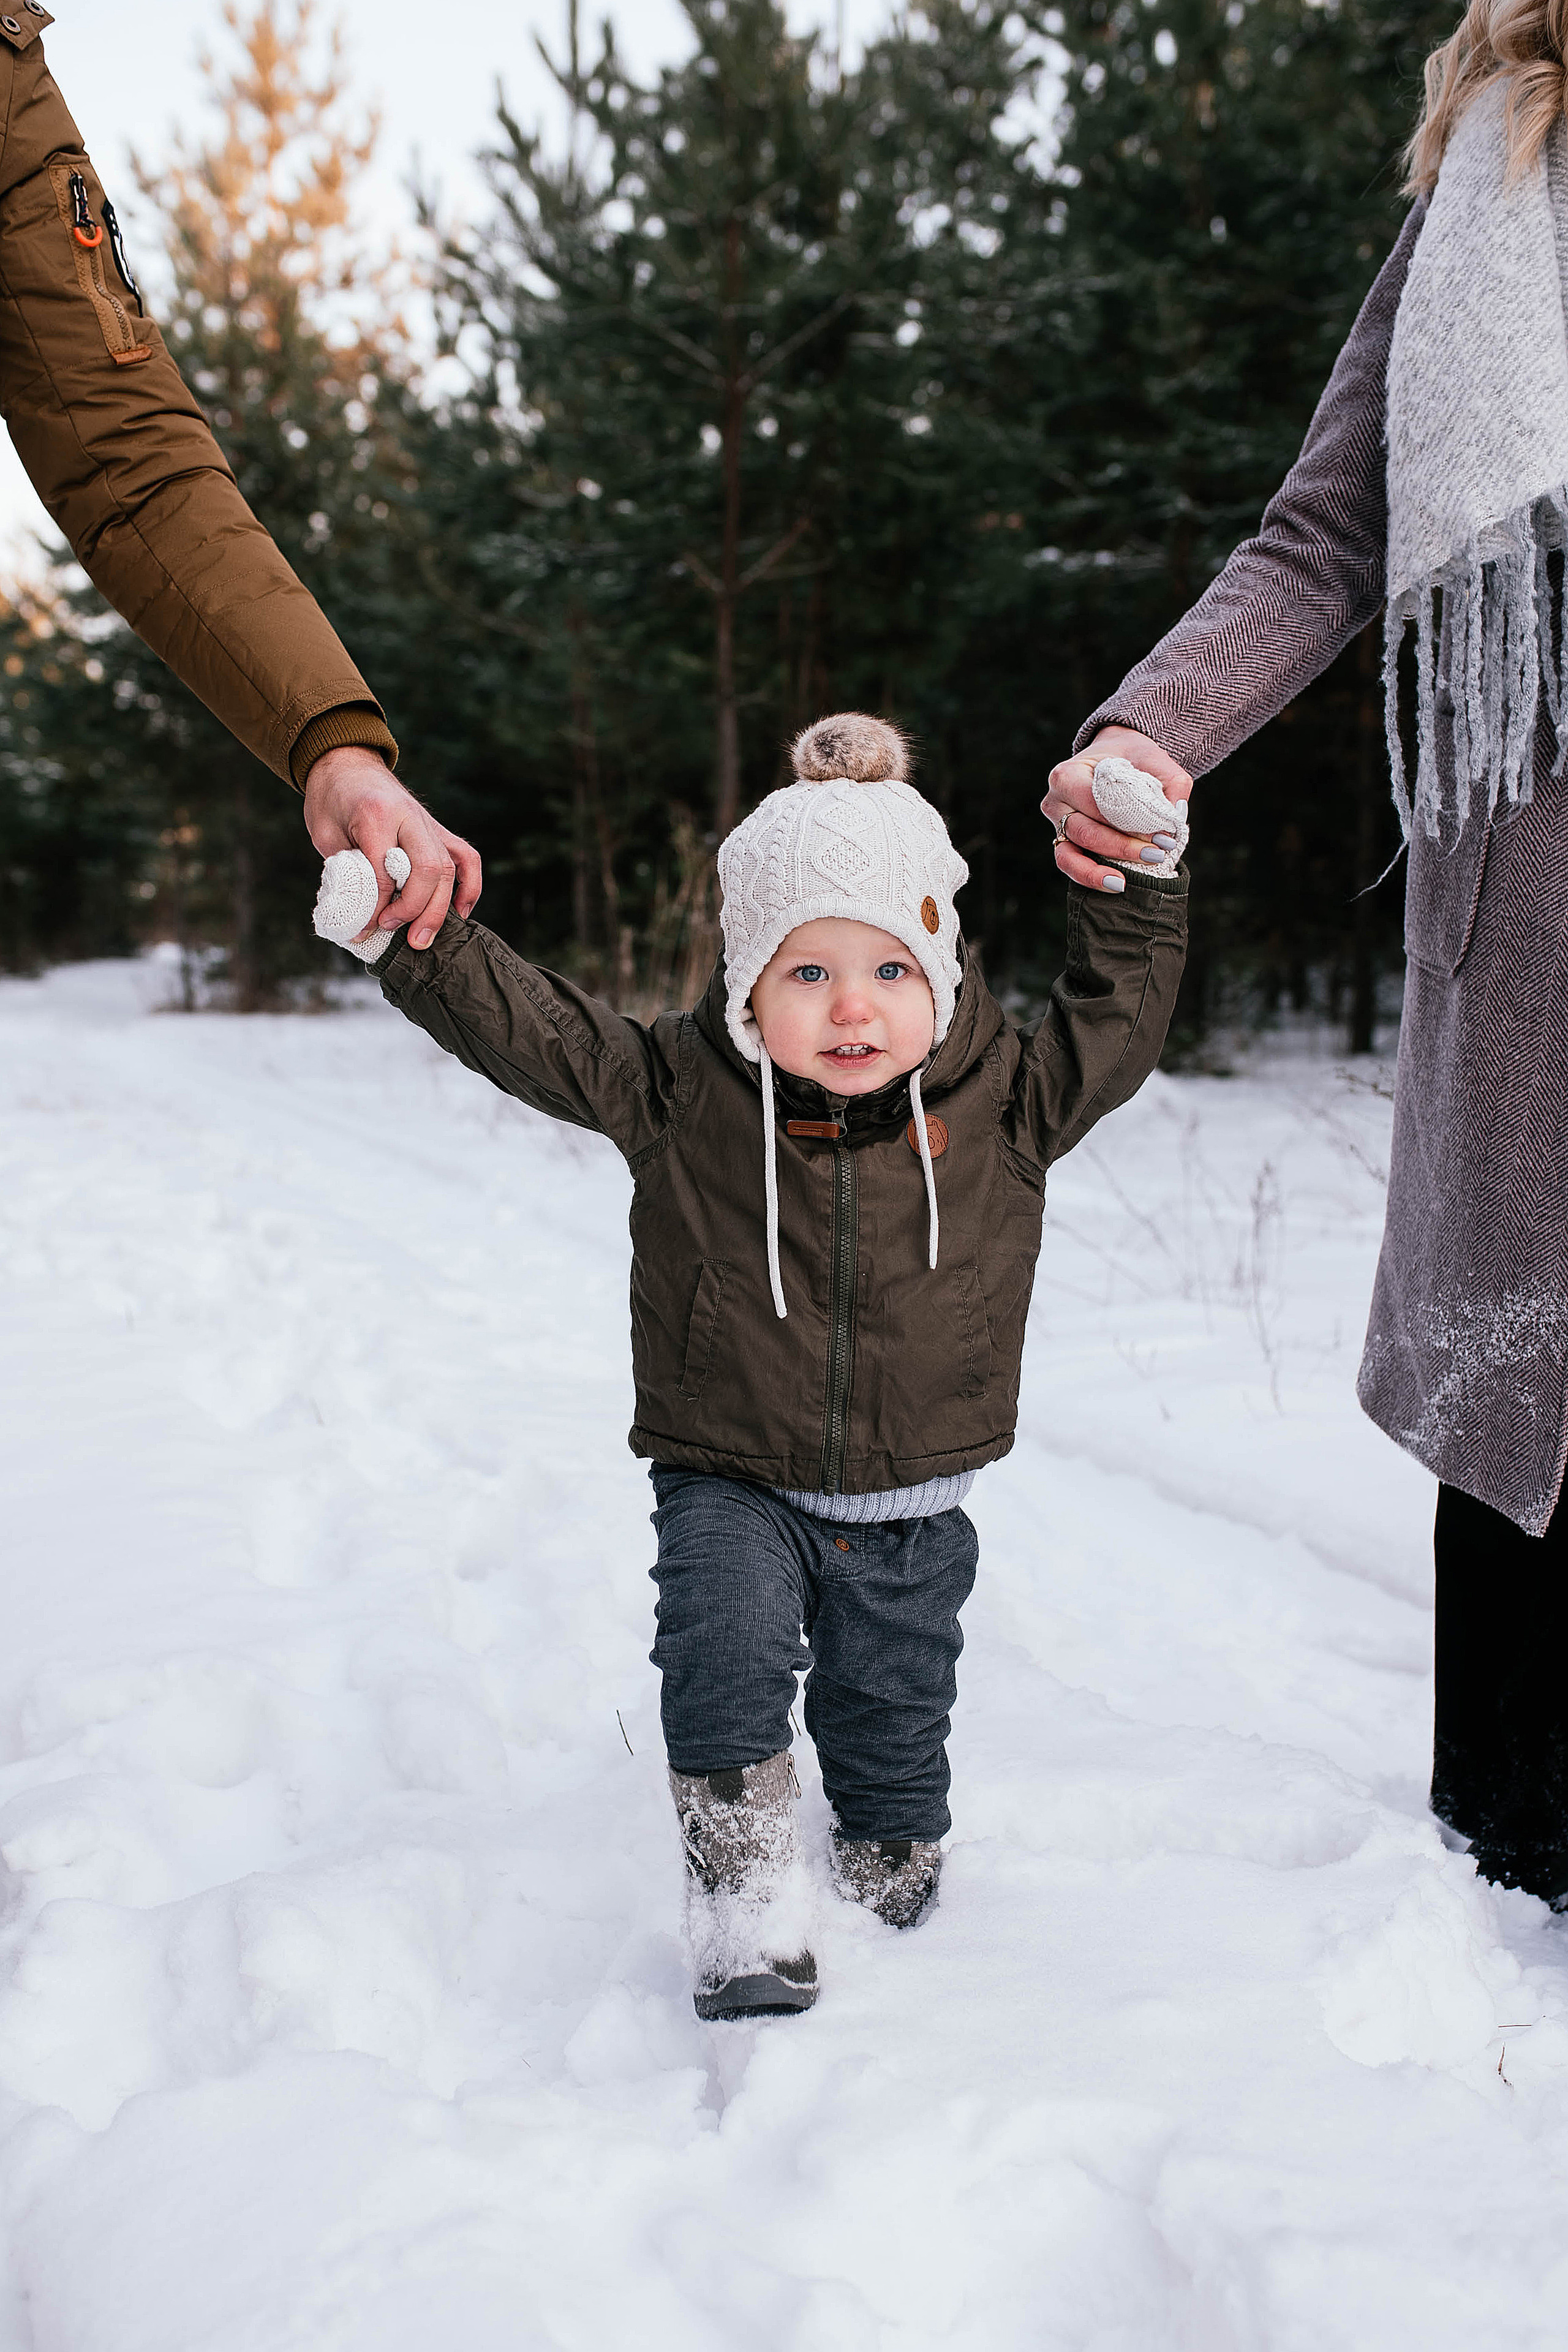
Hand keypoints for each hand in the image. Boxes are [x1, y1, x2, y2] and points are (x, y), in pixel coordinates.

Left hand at [303, 746, 481, 949]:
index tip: (363, 928)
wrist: (345, 762)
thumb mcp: (325, 834)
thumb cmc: (331, 799)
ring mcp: (428, 822)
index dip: (376, 906)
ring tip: (422, 938)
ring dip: (439, 909)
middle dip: (414, 910)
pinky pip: (465, 858)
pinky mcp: (438, 829)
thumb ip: (346, 869)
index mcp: (376, 814)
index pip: (385, 871)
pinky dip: (469, 886)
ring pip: (448, 868)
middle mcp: (409, 816)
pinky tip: (461, 912)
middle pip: (427, 869)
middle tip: (395, 933)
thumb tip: (362, 914)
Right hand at [1043, 726, 1191, 890]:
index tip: (1161, 836)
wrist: (1114, 757)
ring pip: (1069, 855)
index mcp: (1068, 774)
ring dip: (1098, 870)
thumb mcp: (1155, 760)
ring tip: (1124, 883)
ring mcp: (1056, 825)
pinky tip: (1115, 884)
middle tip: (1156, 855)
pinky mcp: (1062, 842)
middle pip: (1084, 831)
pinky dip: (1089, 877)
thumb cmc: (1131, 759)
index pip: (1096, 803)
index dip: (1128, 822)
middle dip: (1121, 847)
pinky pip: (1069, 864)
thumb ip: (1171, 784)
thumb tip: (1175, 817)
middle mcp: (1056, 801)